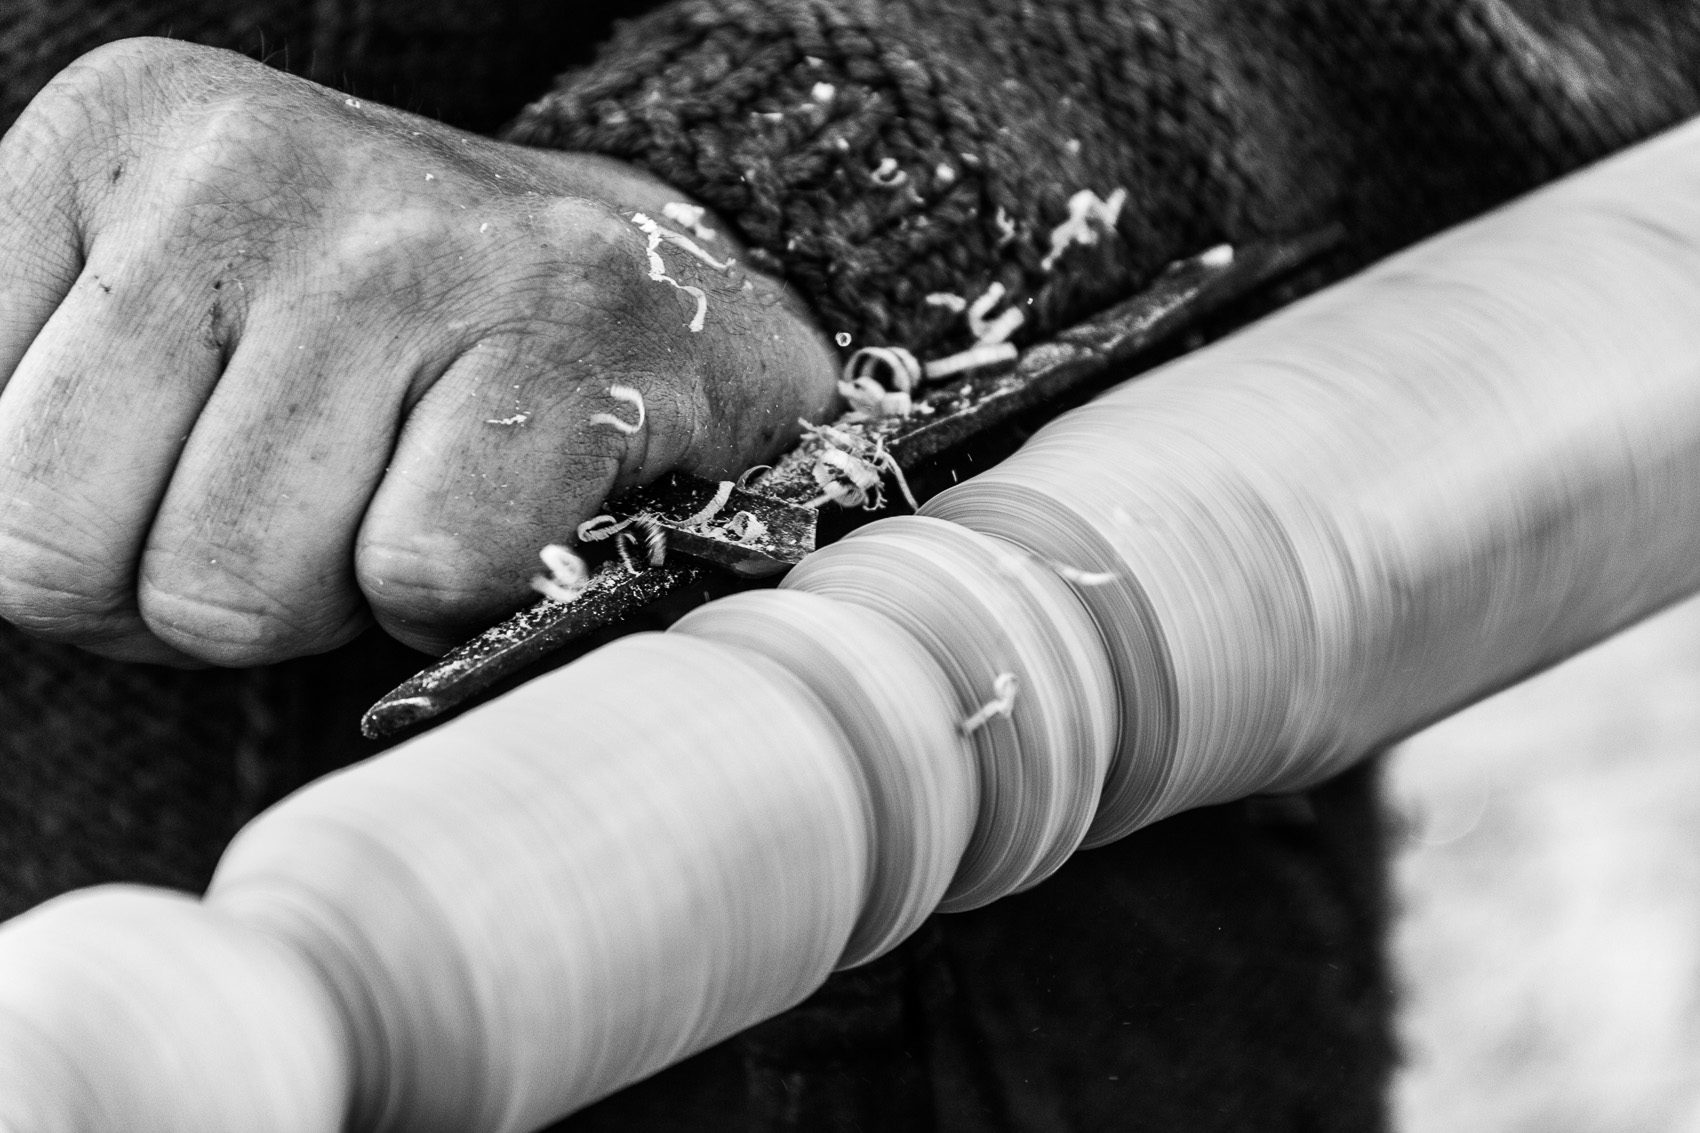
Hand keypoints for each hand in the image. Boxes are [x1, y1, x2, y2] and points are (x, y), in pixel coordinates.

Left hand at [0, 38, 837, 662]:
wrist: (665, 291)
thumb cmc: (393, 340)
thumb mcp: (171, 310)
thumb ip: (41, 403)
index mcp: (118, 131)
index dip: (77, 545)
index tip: (190, 485)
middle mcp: (249, 160)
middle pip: (53, 549)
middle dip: (176, 593)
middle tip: (298, 516)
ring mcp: (413, 247)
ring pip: (227, 586)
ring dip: (323, 600)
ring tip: (401, 497)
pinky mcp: (561, 344)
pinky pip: (417, 573)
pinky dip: (455, 597)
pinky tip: (501, 507)